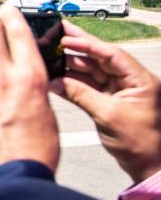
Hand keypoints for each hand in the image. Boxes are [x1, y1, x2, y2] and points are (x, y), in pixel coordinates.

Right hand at [50, 20, 160, 183]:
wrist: (148, 166)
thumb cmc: (139, 142)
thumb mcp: (108, 115)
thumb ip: (80, 95)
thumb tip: (55, 82)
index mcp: (140, 79)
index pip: (111, 54)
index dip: (87, 44)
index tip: (66, 38)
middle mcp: (131, 81)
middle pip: (100, 59)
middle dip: (78, 48)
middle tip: (57, 34)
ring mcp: (120, 91)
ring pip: (92, 71)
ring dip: (72, 66)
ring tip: (51, 56)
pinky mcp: (110, 101)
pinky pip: (89, 86)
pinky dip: (73, 82)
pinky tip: (57, 77)